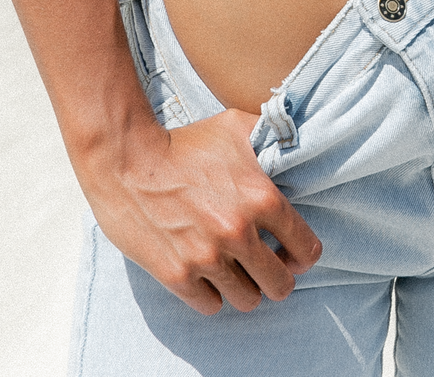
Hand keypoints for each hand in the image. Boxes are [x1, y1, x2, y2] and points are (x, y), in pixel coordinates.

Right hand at [80, 105, 322, 315]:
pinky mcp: (177, 276)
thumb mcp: (236, 127)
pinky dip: (211, 293)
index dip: (302, 254)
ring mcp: (207, 258)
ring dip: (244, 286)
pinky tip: (205, 272)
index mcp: (261, 197)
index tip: (290, 251)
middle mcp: (238, 232)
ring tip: (233, 268)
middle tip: (263, 265)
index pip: (307, 249)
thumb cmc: (185, 142)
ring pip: (247, 300)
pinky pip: (211, 305)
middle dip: (276, 276)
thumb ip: (272, 141)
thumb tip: (298, 149)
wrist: (127, 159)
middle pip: (280, 285)